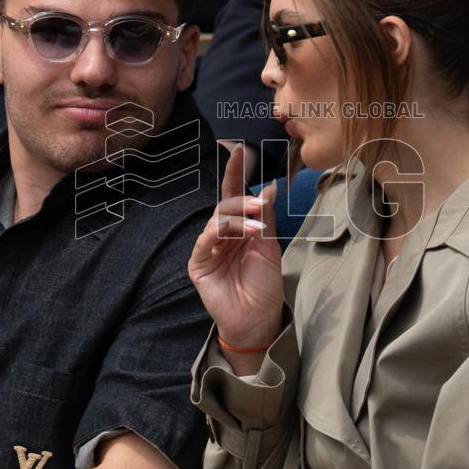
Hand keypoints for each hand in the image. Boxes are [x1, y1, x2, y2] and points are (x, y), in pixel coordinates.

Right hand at [189, 145, 283, 365]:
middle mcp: (221, 235)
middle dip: (242, 198)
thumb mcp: (270, 247)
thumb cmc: (264, 285)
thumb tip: (268, 187)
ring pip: (218, 219)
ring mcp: (208, 248)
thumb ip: (266, 218)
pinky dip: (225, 231)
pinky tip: (245, 233)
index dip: (235, 173)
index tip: (240, 149)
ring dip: (238, 215)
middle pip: (225, 205)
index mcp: (239, 229)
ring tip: (258, 220)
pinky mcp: (199, 264)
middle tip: (260, 202)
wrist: (259, 319)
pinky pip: (206, 239)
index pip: (234, 196)